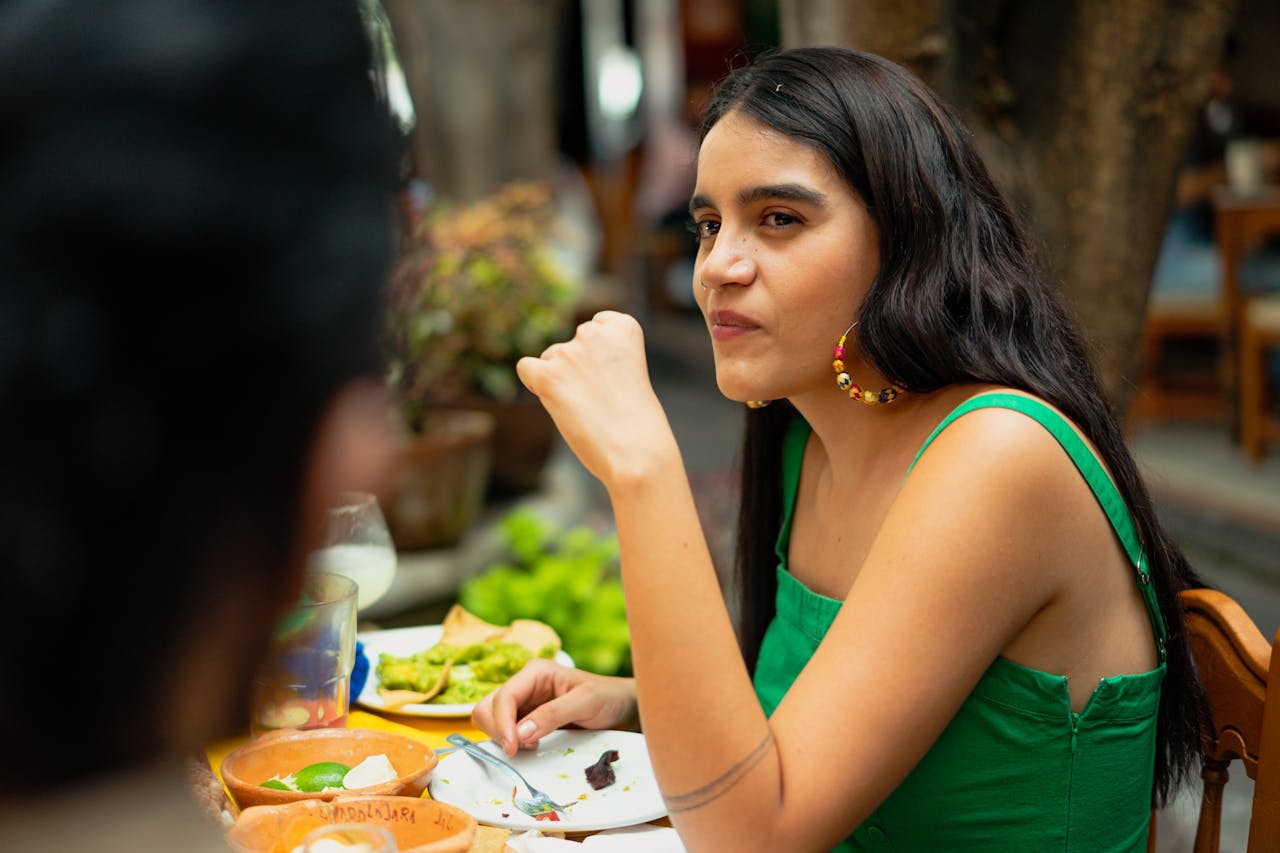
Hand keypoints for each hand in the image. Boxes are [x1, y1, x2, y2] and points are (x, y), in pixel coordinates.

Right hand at [471, 659, 637, 755]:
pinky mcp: (526, 718)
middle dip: (498, 731)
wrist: (621, 707)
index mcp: (535, 672)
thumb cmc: (607, 698)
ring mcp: (523, 702)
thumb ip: (553, 714)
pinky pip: (504, 730)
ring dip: (503, 737)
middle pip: (488, 707)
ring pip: (491, 720)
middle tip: (521, 749)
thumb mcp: (586, 702)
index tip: (513, 748)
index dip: (502, 723)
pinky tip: (532, 746)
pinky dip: (510, 741)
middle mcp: (524, 685)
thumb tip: (520, 733)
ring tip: (531, 746)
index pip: (504, 697)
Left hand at [516, 311, 677, 488]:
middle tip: (601, 400)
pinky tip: (556, 403)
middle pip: (571, 344)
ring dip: (560, 382)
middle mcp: (594, 332)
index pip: (597, 325)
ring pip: (550, 359)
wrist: (636, 453)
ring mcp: (569, 352)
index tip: (614, 378)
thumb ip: (601, 357)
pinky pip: (526, 368)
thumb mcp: (628, 373)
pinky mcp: (548, 375)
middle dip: (577, 368)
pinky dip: (534, 384)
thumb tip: (556, 362)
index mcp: (623, 327)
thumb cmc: (636, 423)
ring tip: (586, 409)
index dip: (599, 356)